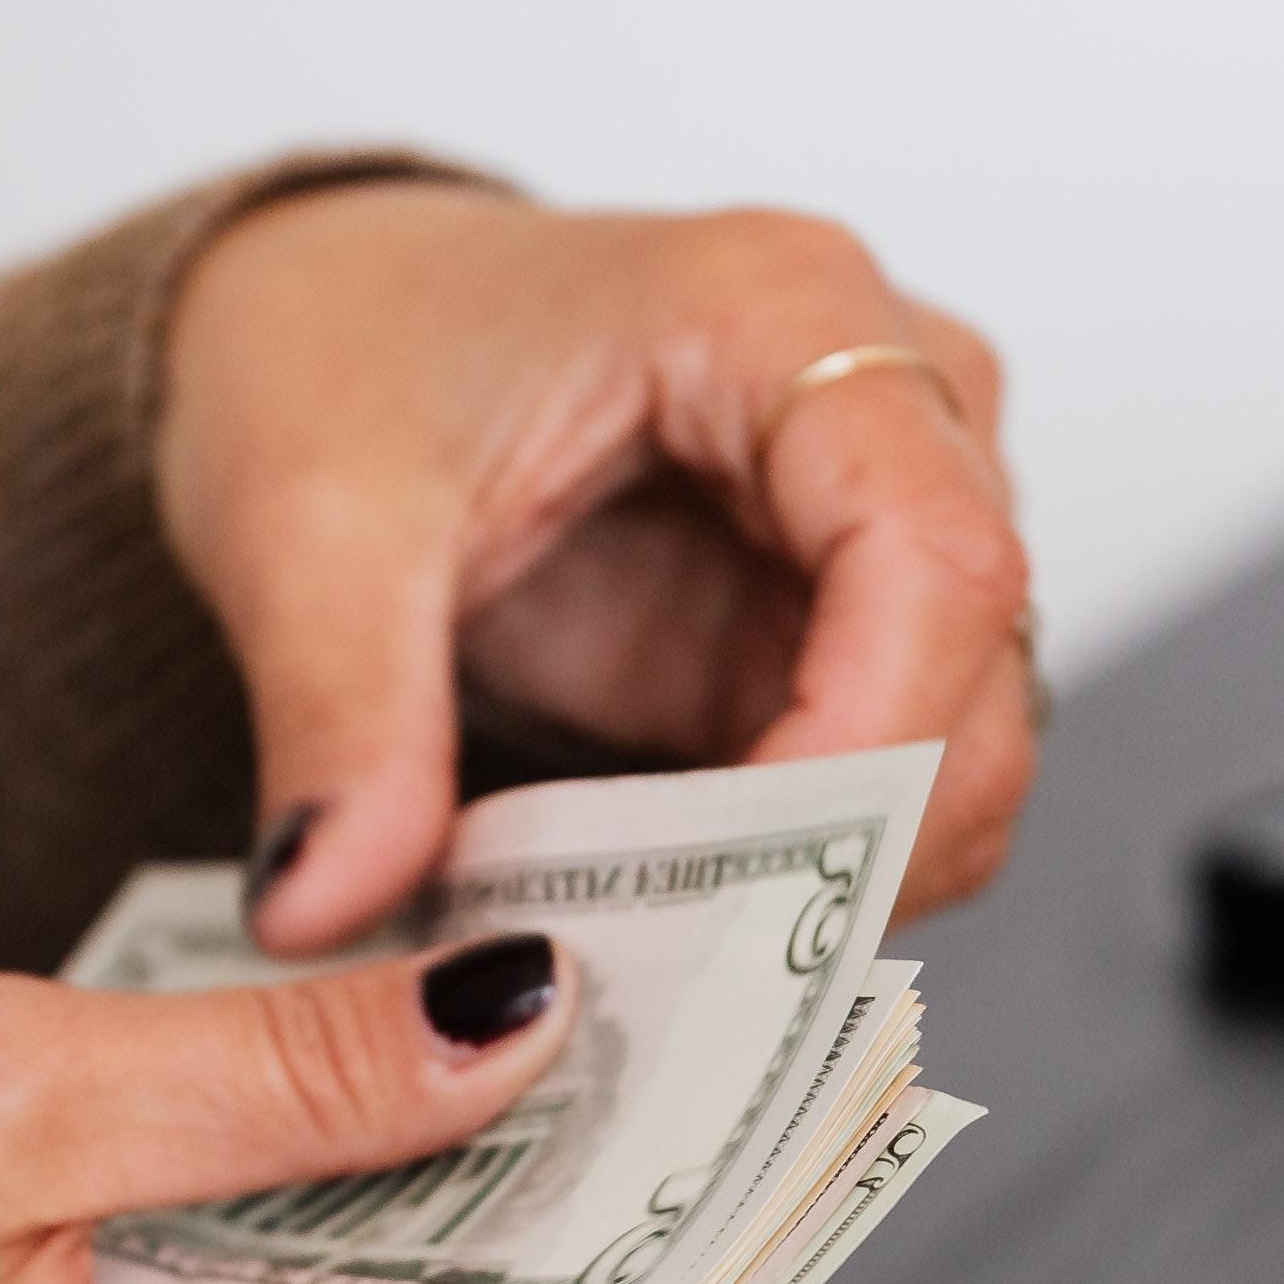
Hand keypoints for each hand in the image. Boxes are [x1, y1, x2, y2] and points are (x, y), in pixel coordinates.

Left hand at [156, 180, 1038, 955]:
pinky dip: (788, 884)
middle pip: (981, 680)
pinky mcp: (833, 637)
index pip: (938, 556)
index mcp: (781, 310)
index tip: (741, 883)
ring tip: (642, 949)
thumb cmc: (344, 344)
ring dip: (823, 886)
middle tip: (676, 973)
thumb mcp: (302, 523)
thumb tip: (326, 902)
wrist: (323, 327)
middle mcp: (883, 408)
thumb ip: (336, 715)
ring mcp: (877, 530)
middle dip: (851, 854)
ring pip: (957, 763)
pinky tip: (657, 920)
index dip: (873, 748)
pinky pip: (877, 797)